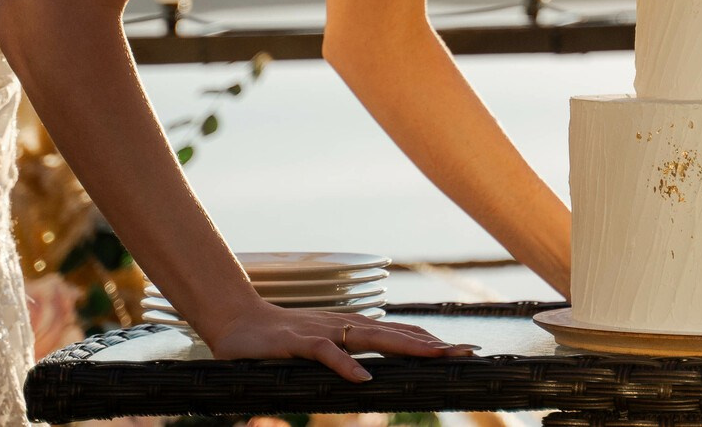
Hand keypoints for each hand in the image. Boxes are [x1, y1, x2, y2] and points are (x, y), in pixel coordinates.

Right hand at [203, 303, 478, 381]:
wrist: (236, 323)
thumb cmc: (278, 340)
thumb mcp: (318, 348)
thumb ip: (344, 356)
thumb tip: (370, 373)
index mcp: (351, 330)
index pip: (399, 335)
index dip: (431, 342)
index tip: (463, 350)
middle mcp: (344, 326)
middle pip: (396, 335)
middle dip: (432, 344)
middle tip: (465, 351)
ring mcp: (323, 332)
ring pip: (371, 338)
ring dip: (404, 346)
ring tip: (435, 356)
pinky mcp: (298, 343)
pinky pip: (326, 354)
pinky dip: (345, 366)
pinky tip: (364, 378)